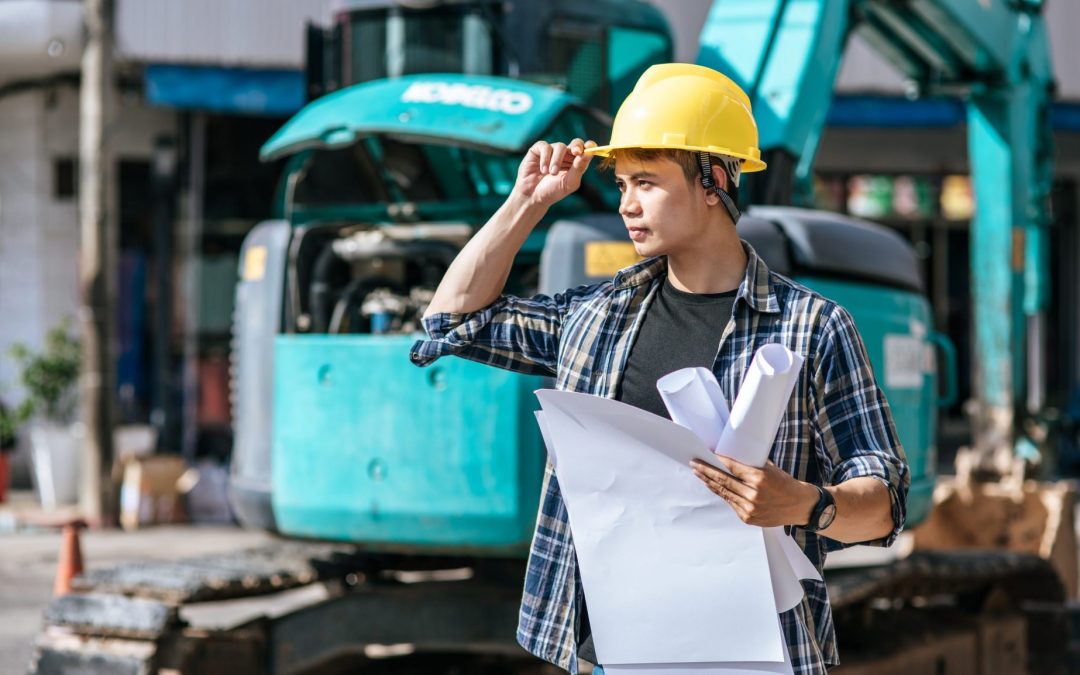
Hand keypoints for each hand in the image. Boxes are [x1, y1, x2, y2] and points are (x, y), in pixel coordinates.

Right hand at [513, 138, 595, 206]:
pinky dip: (545, 158)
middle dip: (577, 146)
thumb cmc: (552, 191)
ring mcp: (552, 151)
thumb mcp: (569, 182)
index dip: (589, 146)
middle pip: (576, 143)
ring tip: (551, 173)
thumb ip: (579, 168)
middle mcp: (565, 155)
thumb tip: (589, 153)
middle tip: (576, 152)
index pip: (586, 150)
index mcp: (576, 163)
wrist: (532, 196)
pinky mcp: (538, 150)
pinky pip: (545, 147)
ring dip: (557, 160)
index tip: (590, 148)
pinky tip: (543, 170)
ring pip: (560, 146)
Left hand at [690, 457, 819, 527]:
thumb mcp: (771, 469)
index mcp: (760, 479)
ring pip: (725, 493)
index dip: (717, 462)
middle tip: (694, 464)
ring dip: (710, 483)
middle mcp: (753, 495)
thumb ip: (751, 465)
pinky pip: (731, 503)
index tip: (706, 455)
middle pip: (724, 481)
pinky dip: (722, 494)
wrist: (800, 506)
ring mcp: (750, 509)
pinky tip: (713, 486)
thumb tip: (730, 457)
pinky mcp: (748, 518)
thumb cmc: (785, 483)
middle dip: (706, 472)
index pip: (732, 468)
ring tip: (699, 474)